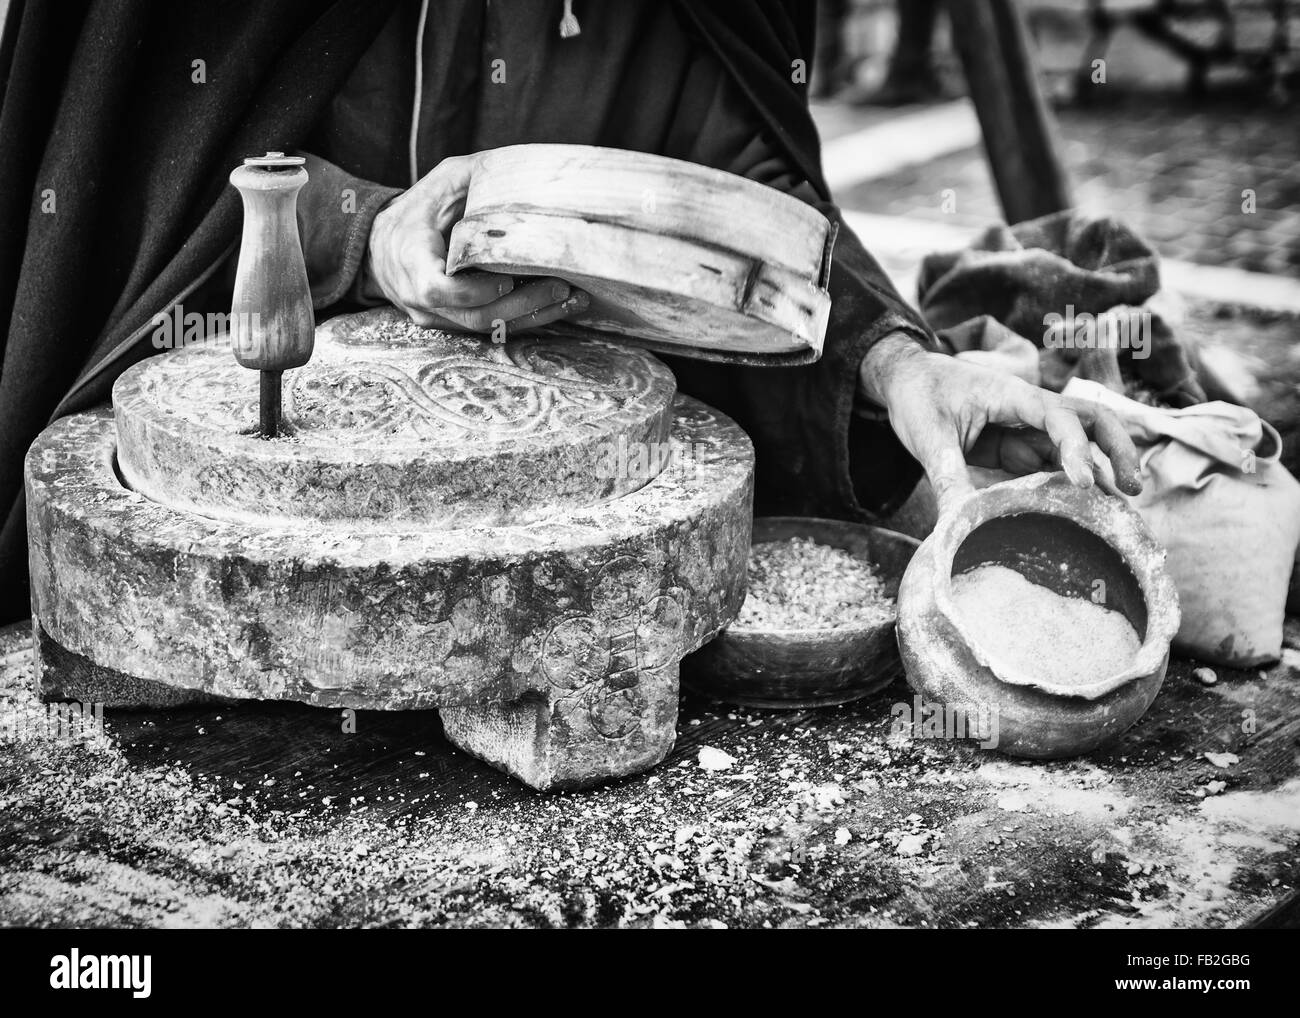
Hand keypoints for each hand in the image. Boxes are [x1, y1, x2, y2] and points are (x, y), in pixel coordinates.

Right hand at [360, 154, 588, 334]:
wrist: (381, 246)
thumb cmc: (416, 211)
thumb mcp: (441, 183)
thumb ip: (476, 177)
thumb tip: (525, 169)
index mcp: (411, 263)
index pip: (440, 290)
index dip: (476, 291)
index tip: (508, 280)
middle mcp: (420, 300)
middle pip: (474, 317)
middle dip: (522, 306)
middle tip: (561, 289)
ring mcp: (436, 318)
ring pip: (486, 327)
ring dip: (532, 316)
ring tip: (571, 300)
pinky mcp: (453, 324)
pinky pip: (489, 328)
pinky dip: (523, 318)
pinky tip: (557, 306)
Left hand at [861, 334, 1142, 514]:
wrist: (906, 379)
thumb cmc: (918, 396)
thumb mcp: (926, 436)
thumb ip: (945, 476)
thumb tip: (954, 526)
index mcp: (1011, 395)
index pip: (1058, 417)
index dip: (1076, 448)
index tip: (1084, 483)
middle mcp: (1029, 410)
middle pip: (1092, 420)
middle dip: (1117, 449)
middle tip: (1132, 489)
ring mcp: (1027, 429)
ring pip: (1078, 445)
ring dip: (1103, 470)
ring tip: (1122, 510)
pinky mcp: (1018, 447)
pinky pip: (1053, 465)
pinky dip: (1073, 485)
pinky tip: (1086, 513)